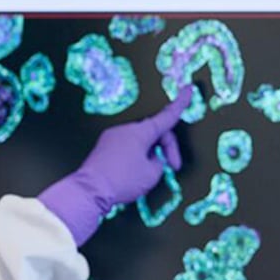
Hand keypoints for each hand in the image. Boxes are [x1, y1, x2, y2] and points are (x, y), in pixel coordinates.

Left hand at [38, 86, 192, 245]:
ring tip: (146, 175)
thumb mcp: (152, 173)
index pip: (167, 116)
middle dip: (165, 149)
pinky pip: (126, 146)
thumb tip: (153, 158)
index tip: (188, 89)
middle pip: (154, 132)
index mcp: (141, 132)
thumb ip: (159, 161)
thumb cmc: (123, 181)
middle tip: (172, 168)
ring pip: (140, 140)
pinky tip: (131, 173)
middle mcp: (126, 129)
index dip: (180, 104)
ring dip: (149, 154)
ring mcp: (112, 136)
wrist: (90, 190)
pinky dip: (134, 156)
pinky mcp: (104, 146)